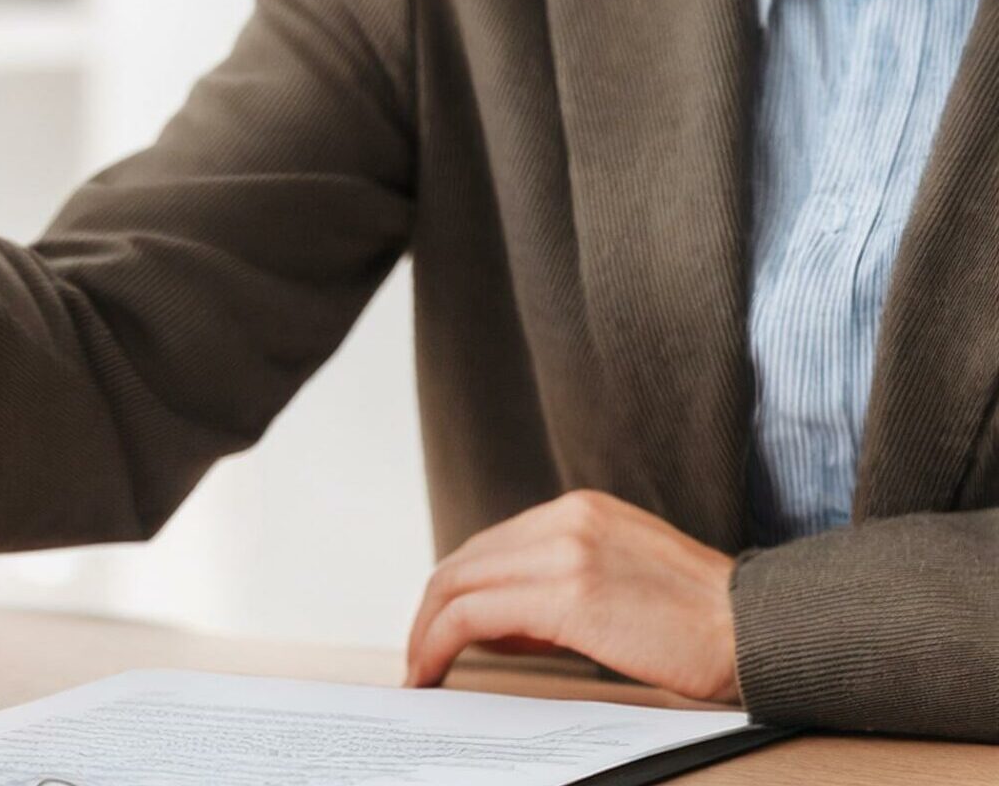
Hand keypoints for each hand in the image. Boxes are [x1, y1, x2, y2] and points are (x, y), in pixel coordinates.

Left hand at [405, 489, 739, 702]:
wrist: (761, 629)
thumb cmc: (703, 621)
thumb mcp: (622, 577)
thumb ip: (559, 583)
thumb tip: (496, 623)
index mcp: (581, 510)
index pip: (490, 546)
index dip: (456, 591)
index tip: (440, 630)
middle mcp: (567, 518)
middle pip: (465, 562)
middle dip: (430, 612)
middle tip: (418, 655)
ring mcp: (565, 552)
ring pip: (457, 584)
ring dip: (426, 630)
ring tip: (420, 669)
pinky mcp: (567, 595)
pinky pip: (473, 615)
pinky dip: (438, 642)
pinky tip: (432, 671)